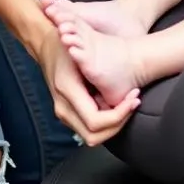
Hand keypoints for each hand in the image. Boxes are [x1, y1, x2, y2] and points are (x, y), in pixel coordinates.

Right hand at [33, 21, 139, 145]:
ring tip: (129, 104)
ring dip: (115, 124)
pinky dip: (107, 121)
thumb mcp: (83, 55)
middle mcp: (63, 108)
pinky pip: (89, 127)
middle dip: (119, 124)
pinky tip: (118, 104)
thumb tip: (117, 95)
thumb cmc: (68, 46)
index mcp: (68, 93)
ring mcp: (64, 114)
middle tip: (135, 103)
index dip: (119, 115)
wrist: (48, 46)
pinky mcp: (68, 113)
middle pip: (94, 137)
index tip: (134, 98)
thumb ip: (97, 75)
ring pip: (93, 136)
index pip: (96, 122)